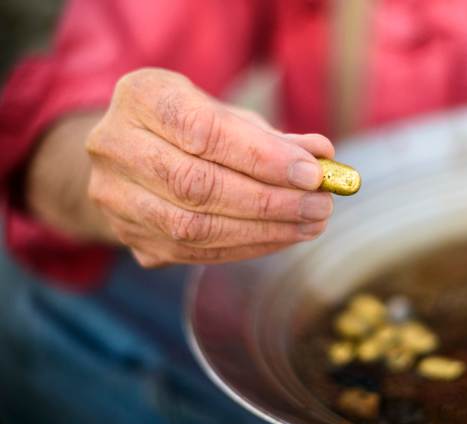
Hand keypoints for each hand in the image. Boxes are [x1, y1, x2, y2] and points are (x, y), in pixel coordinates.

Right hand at [86, 68, 333, 266]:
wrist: (133, 155)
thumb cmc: (193, 127)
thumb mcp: (230, 116)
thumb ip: (274, 136)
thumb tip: (322, 155)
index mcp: (140, 97)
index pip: (202, 130)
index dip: (261, 156)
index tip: (312, 172)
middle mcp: (113, 146)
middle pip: (196, 184)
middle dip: (270, 200)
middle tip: (320, 204)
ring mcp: (114, 197)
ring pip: (193, 227)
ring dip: (264, 230)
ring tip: (311, 223)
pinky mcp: (128, 237)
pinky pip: (193, 252)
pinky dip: (247, 247)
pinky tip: (283, 236)